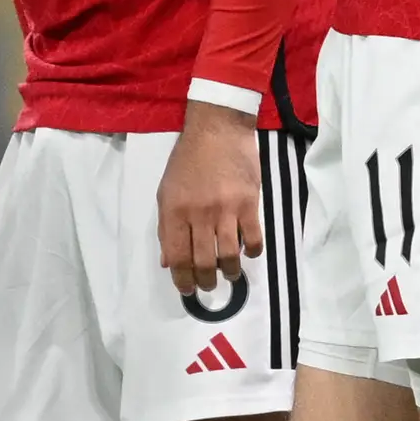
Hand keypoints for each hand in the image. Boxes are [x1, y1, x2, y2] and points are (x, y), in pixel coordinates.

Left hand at [156, 98, 263, 299]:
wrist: (217, 130)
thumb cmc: (188, 160)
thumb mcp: (166, 191)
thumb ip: (166, 227)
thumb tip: (168, 261)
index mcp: (173, 211)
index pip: (176, 256)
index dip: (181, 279)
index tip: (187, 290)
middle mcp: (198, 214)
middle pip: (202, 261)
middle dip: (205, 281)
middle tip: (209, 286)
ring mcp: (225, 210)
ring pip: (229, 255)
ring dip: (230, 272)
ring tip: (230, 276)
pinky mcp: (249, 203)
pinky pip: (254, 238)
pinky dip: (252, 252)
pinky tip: (248, 253)